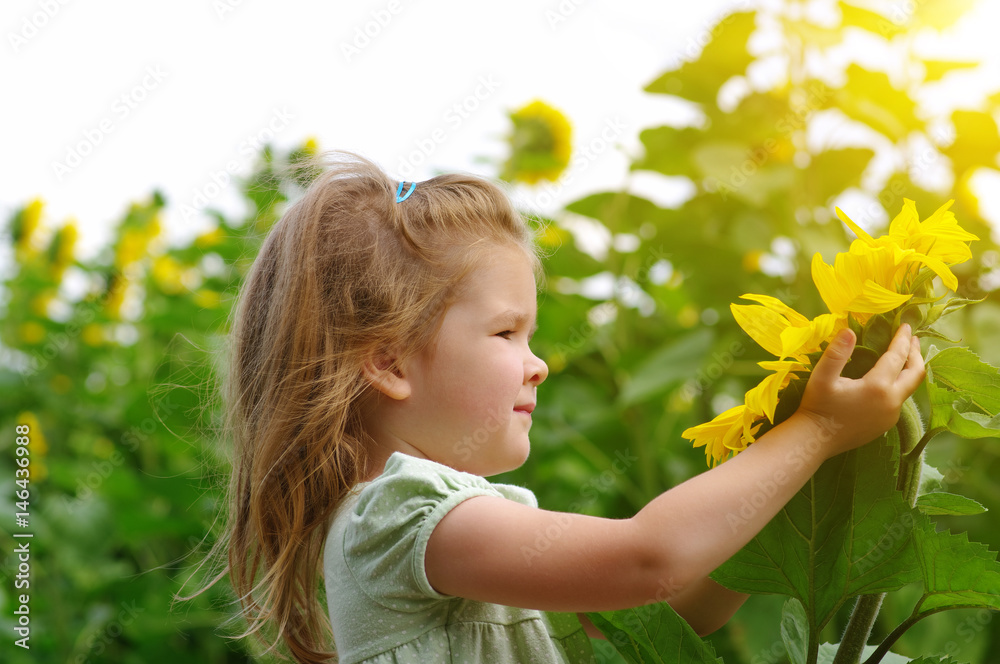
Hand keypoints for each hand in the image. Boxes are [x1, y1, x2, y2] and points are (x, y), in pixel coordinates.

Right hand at [796, 323, 925, 458]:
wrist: (815, 440)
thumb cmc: (817, 406)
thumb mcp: (822, 377)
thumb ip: (836, 353)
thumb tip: (849, 330)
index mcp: (878, 387)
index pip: (897, 357)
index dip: (902, 339)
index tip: (905, 325)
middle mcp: (891, 402)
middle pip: (915, 374)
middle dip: (915, 354)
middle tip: (912, 339)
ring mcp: (891, 415)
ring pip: (908, 388)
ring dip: (908, 370)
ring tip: (904, 357)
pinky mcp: (886, 424)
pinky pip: (899, 400)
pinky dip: (899, 384)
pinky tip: (890, 380)